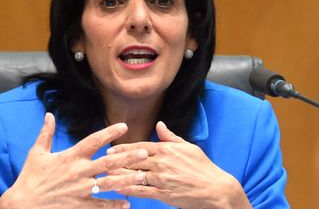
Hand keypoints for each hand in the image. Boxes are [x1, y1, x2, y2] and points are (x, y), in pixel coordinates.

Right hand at [0, 113, 148, 208]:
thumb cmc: (30, 178)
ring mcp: (81, 189)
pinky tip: (127, 203)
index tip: (124, 126)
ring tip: (142, 176)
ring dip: (127, 180)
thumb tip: (49, 114)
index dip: (110, 132)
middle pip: (108, 162)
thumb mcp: (37, 153)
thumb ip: (46, 133)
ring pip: (109, 184)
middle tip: (145, 152)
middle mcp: (79, 172)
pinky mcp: (80, 205)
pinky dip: (115, 205)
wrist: (23, 204)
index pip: (94, 141)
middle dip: (128, 157)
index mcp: (71, 156)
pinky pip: (101, 205)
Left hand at [106, 121, 251, 208]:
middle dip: (117, 161)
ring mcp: (162, 178)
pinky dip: (129, 189)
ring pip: (134, 175)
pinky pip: (142, 191)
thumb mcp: (188, 147)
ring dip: (118, 175)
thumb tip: (159, 125)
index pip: (140, 146)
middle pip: (133, 160)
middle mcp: (162, 162)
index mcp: (167, 149)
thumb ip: (171, 137)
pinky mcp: (163, 193)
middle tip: (103, 162)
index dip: (124, 148)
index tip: (111, 149)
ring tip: (105, 176)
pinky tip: (118, 189)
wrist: (215, 189)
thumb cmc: (203, 167)